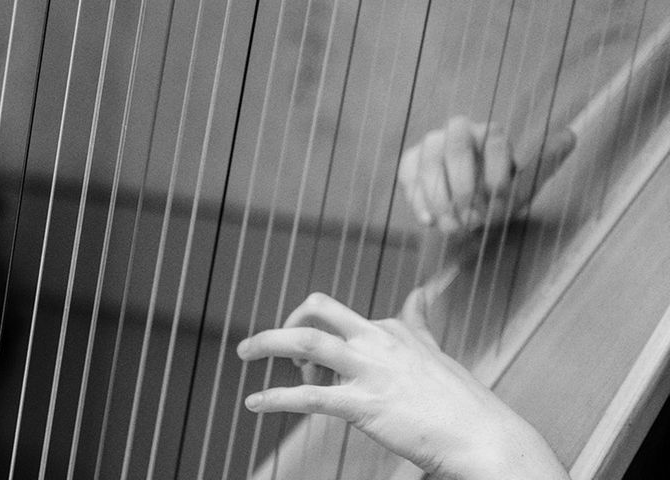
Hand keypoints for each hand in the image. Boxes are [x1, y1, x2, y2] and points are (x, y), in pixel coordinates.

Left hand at [237, 292, 567, 479]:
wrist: (486, 438)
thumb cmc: (463, 403)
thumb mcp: (436, 350)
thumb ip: (419, 321)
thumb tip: (420, 291)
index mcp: (392, 329)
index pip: (341, 318)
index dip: (320, 338)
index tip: (312, 367)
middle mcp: (378, 340)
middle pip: (318, 309)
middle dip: (285, 320)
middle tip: (262, 343)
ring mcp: (370, 370)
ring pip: (305, 342)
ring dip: (267, 343)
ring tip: (243, 354)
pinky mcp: (364, 404)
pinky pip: (308, 396)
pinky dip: (274, 397)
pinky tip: (254, 402)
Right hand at [396, 116, 574, 232]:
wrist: (471, 210)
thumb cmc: (502, 194)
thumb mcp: (527, 182)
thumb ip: (546, 160)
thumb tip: (571, 136)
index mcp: (490, 133)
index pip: (494, 138)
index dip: (497, 168)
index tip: (501, 198)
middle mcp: (458, 132)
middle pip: (455, 144)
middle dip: (463, 183)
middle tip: (472, 216)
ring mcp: (430, 146)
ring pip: (429, 160)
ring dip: (440, 196)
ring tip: (453, 226)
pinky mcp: (410, 164)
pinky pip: (408, 176)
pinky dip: (418, 199)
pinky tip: (430, 222)